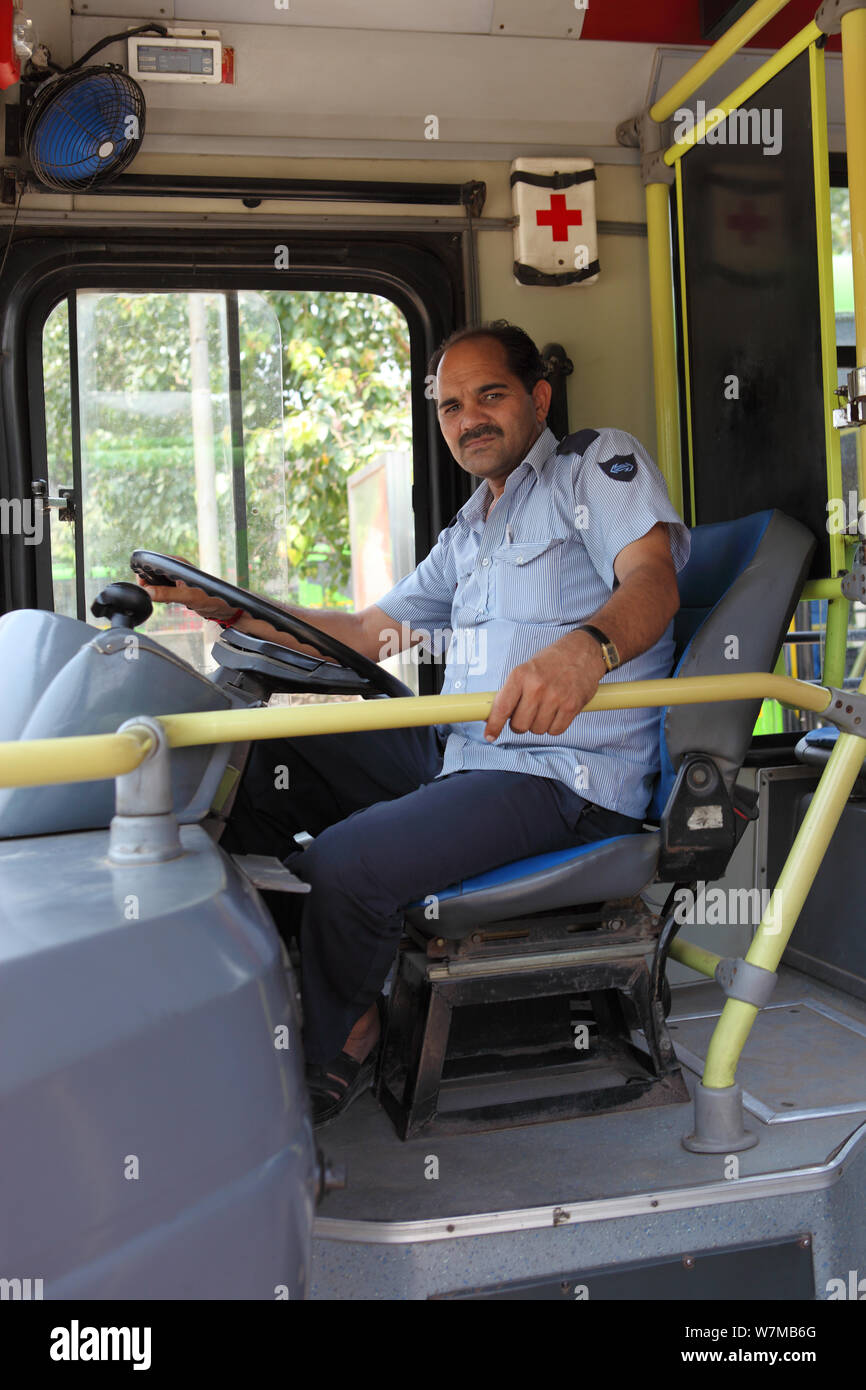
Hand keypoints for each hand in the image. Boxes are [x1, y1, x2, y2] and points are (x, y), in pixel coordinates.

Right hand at [136, 573, 243, 624]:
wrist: (223, 607)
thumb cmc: (212, 598)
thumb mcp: (188, 596)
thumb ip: (167, 594)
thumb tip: (148, 593)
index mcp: (177, 563)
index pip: (152, 562)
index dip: (144, 574)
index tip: (144, 587)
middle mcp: (175, 567)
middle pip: (150, 571)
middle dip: (148, 584)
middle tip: (157, 595)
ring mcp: (174, 576)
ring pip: (155, 581)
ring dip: (155, 591)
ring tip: (166, 598)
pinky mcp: (176, 586)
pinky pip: (161, 588)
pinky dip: (160, 595)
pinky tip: (169, 601)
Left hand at [484, 632, 606, 740]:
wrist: (583, 651)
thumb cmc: (551, 661)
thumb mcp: (526, 669)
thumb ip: (511, 692)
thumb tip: (494, 715)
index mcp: (520, 675)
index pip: (502, 707)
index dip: (494, 725)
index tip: (489, 735)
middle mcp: (537, 687)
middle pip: (519, 725)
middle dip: (520, 724)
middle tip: (526, 713)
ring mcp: (555, 698)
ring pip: (537, 730)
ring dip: (539, 724)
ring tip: (545, 707)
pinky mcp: (572, 706)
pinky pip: (555, 731)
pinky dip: (554, 726)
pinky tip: (557, 711)